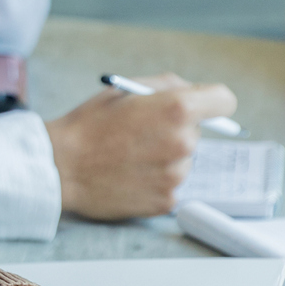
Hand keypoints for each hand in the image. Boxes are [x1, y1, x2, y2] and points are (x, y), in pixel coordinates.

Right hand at [44, 73, 231, 220]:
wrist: (60, 168)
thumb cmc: (87, 126)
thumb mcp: (123, 89)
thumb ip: (166, 85)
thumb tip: (193, 92)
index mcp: (176, 110)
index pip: (224, 100)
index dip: (212, 100)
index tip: (203, 107)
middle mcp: (183, 143)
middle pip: (198, 132)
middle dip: (176, 129)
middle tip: (141, 132)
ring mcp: (177, 176)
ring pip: (184, 160)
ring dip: (165, 156)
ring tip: (129, 156)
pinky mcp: (167, 201)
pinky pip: (171, 184)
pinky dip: (155, 179)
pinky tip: (129, 174)